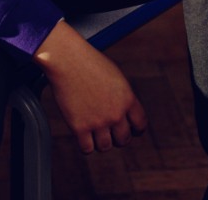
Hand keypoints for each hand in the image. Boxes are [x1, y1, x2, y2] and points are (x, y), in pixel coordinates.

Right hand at [34, 21, 147, 153]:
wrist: (67, 59)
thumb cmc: (88, 63)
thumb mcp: (115, 77)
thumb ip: (122, 97)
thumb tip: (124, 116)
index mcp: (127, 98)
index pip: (140, 124)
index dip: (135, 130)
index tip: (130, 130)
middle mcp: (116, 113)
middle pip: (123, 139)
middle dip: (117, 137)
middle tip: (109, 132)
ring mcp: (98, 121)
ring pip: (105, 147)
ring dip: (101, 142)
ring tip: (94, 133)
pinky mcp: (79, 127)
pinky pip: (87, 149)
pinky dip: (86, 145)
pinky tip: (82, 135)